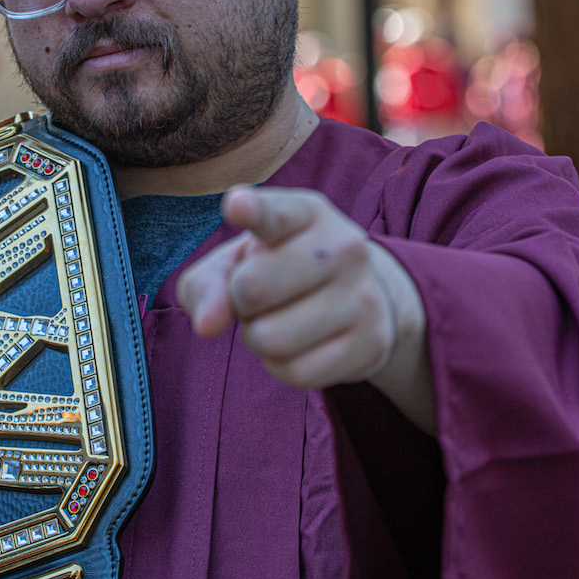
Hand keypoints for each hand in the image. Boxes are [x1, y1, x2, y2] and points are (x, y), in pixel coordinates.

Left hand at [177, 186, 434, 433]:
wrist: (362, 300)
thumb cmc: (279, 273)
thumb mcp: (237, 262)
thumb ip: (207, 284)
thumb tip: (207, 326)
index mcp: (306, 213)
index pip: (275, 212)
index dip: (252, 210)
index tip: (235, 206)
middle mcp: (344, 246)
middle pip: (252, 287)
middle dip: (239, 302)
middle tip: (260, 296)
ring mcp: (363, 295)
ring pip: (270, 338)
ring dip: (258, 337)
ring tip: (279, 319)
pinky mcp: (371, 343)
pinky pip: (296, 371)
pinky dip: (281, 366)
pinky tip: (299, 345)